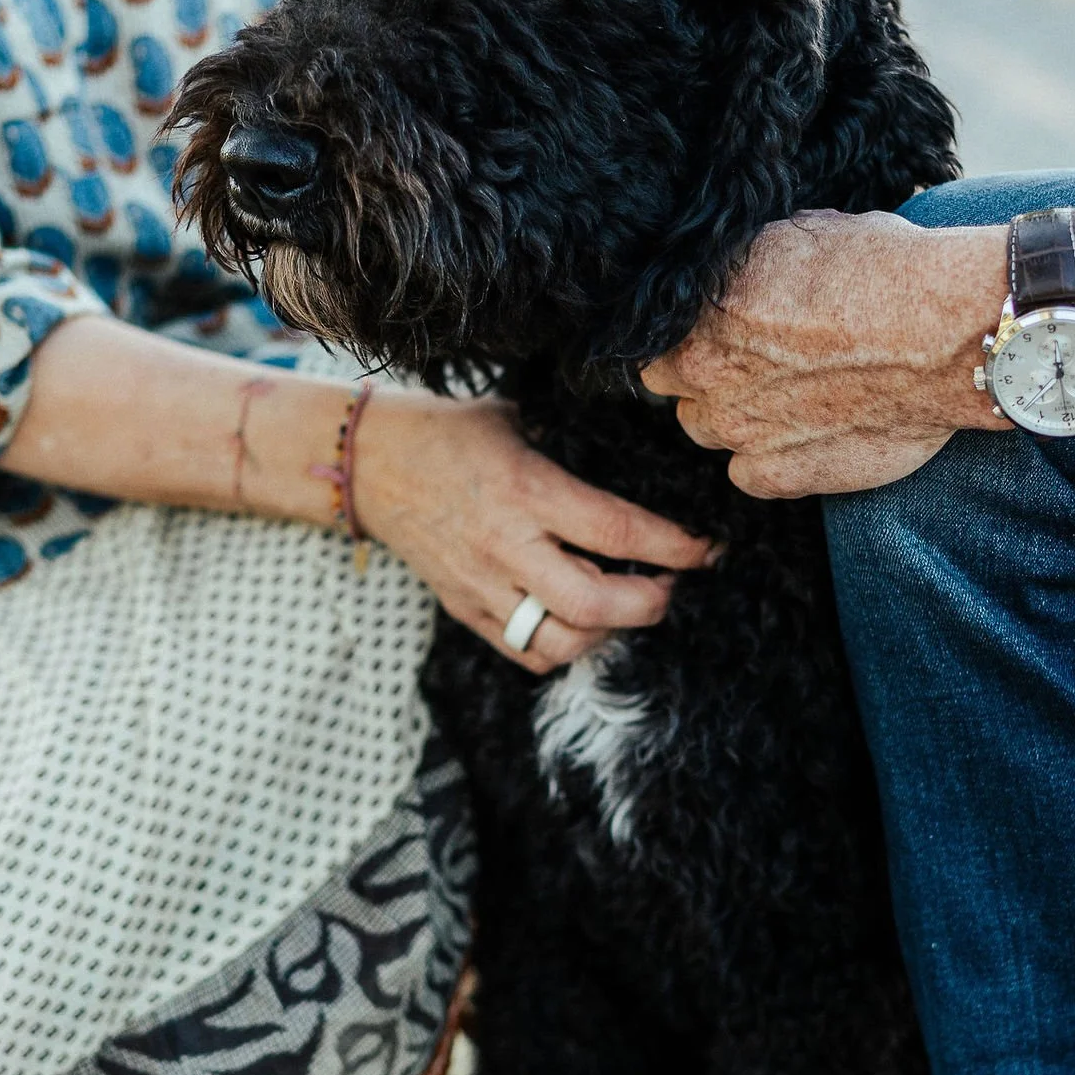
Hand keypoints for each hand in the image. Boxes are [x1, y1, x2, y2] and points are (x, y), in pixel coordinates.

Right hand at [353, 387, 714, 671]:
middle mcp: (506, 545)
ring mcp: (482, 584)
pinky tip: (584, 623)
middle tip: (671, 585)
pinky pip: (525, 654)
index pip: (615, 530)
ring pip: (561, 642)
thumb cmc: (450, 433)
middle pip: (594, 604)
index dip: (673, 546)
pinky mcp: (465, 609)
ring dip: (609, 634)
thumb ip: (572, 449)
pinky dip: (565, 649)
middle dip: (649, 604)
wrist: (368, 464)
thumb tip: (643, 457)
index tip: (706, 548)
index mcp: (525, 490)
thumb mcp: (518, 420)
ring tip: (628, 606)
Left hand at [642, 209, 1003, 497]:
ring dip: (732, 413)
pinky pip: (746, 474)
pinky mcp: (778, 474)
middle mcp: (708, 369)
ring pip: (704, 427)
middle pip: (670, 379)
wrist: (953, 334)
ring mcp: (739, 428)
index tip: (715, 324)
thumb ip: (753, 261)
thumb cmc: (889, 270)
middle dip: (701, 369)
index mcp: (704, 304)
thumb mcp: (806, 231)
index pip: (654, 324)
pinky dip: (768, 458)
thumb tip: (740, 262)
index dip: (686, 324)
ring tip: (786, 394)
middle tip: (752, 357)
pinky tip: (806, 431)